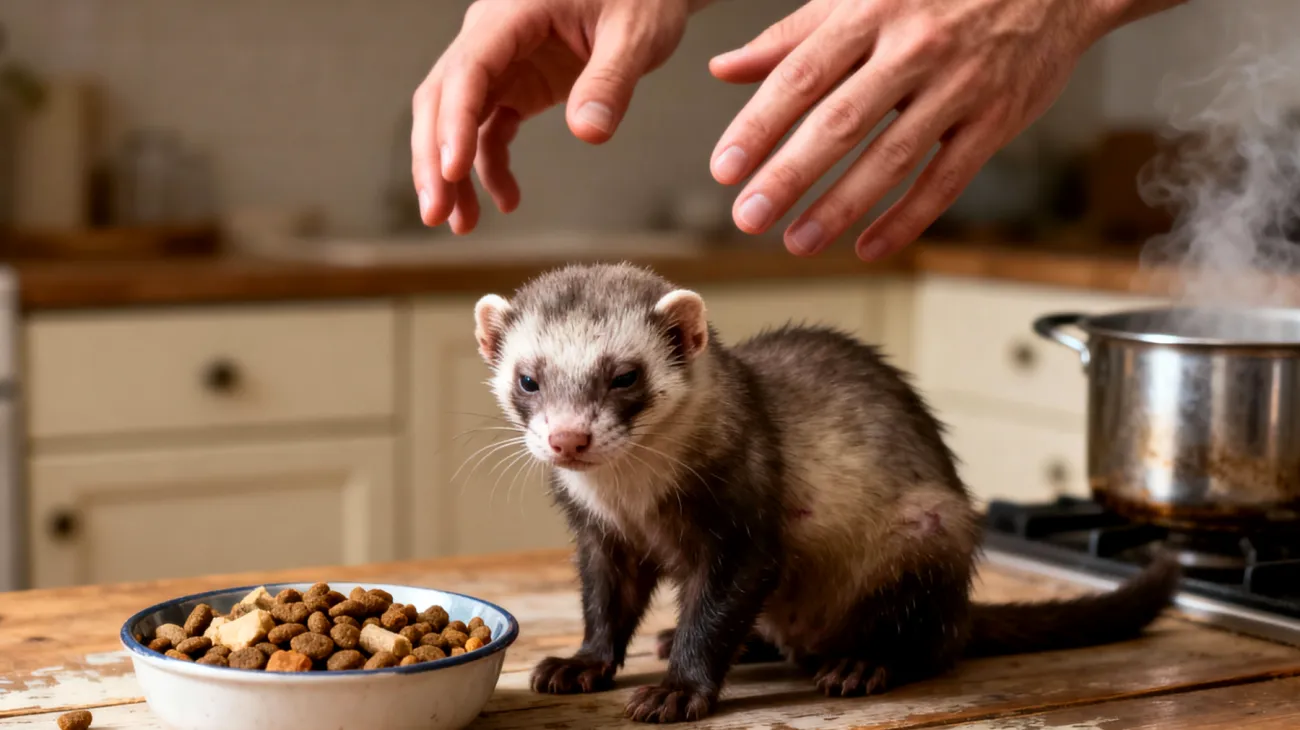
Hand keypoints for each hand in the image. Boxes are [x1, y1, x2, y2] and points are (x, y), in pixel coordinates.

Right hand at [411, 0, 699, 233]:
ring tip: (460, 224)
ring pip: (456, 119)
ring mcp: (501, 63)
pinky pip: (488, 129)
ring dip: (452, 172)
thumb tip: (587, 133)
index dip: (453, 121)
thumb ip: (611, 80)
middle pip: (442, 97)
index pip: (468, 69)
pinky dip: (488, 166)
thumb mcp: (637, 34)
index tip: (451, 170)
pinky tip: (505, 201)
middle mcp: (494, 36)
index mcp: (514, 13)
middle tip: (435, 214)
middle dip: (434, 158)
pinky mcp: (516, 85)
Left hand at [706, 0, 1148, 259]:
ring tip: (797, 242)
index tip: (724, 168)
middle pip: (840, 122)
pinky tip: (869, 247)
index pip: (801, 76)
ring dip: (841, 207)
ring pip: (892, 158)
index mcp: (871, 12)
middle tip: (748, 217)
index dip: (759, 126)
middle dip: (789, 175)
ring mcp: (959, 87)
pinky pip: (946, 180)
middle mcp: (914, 48)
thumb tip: (725, 68)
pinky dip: (907, 219)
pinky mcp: (995, 121)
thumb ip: (792, 36)